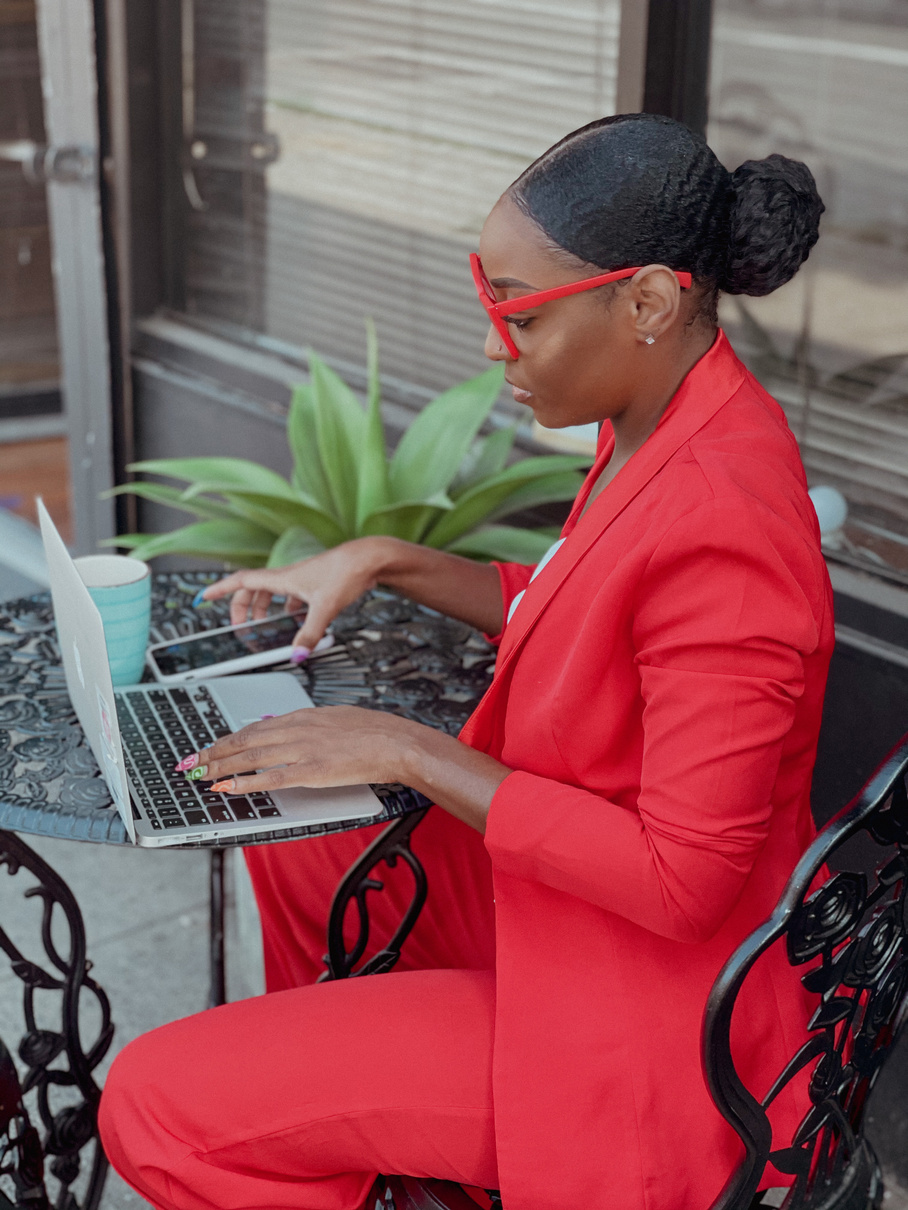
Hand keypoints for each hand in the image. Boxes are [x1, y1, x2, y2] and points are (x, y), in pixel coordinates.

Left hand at [180, 706, 421, 793]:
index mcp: (303, 715)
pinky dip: (245, 783)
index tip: (211, 746)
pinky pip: (271, 777)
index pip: (254, 726)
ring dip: (220, 767)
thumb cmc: (373, 731)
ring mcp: (302, 749)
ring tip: (200, 776)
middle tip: (193, 763)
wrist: (395, 741)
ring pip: (250, 757)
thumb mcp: (335, 718)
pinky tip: (228, 787)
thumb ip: (309, 726)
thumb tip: (290, 731)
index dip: (228, 738)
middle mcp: (297, 729)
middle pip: (244, 740)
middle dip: (214, 753)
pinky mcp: (312, 770)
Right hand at [197, 539, 391, 656]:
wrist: (370, 558)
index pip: (242, 582)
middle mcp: (289, 577)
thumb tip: (296, 655)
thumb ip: (309, 634)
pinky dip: (287, 609)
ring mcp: (303, 580)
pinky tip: (296, 621)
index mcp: (282, 579)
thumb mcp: (325, 607)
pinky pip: (292, 597)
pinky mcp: (316, 584)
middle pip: (254, 591)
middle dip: (242, 608)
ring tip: (263, 627)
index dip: (221, 590)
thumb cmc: (347, 573)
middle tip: (238, 626)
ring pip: (273, 594)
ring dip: (263, 609)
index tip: (204, 597)